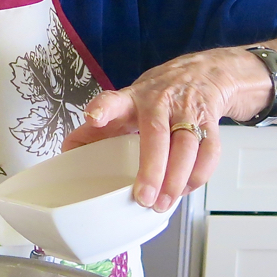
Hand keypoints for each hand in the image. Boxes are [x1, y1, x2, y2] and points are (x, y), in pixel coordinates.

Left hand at [63, 47, 271, 212]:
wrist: (201, 74)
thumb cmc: (155, 97)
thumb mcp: (125, 105)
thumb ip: (97, 129)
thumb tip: (66, 153)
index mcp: (132, 99)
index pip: (113, 100)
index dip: (102, 109)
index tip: (93, 118)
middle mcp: (160, 102)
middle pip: (156, 134)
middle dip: (151, 168)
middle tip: (143, 197)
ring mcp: (187, 111)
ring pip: (186, 145)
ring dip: (176, 178)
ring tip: (163, 202)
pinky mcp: (210, 121)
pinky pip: (209, 151)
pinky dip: (198, 175)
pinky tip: (185, 189)